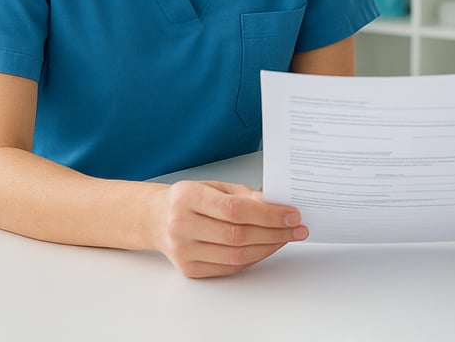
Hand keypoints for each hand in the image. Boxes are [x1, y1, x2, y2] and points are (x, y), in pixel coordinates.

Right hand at [155, 180, 307, 277]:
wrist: (157, 219)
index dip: (268, 214)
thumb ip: (246, 196)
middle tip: (297, 228)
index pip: (235, 209)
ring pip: (236, 255)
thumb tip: (278, 206)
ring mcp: (183, 251)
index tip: (292, 214)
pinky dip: (253, 258)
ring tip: (286, 237)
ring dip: (268, 247)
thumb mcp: (216, 186)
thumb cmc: (189, 200)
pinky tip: (267, 247)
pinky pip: (229, 267)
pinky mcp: (189, 269)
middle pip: (237, 235)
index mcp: (187, 198)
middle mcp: (181, 226)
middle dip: (274, 232)